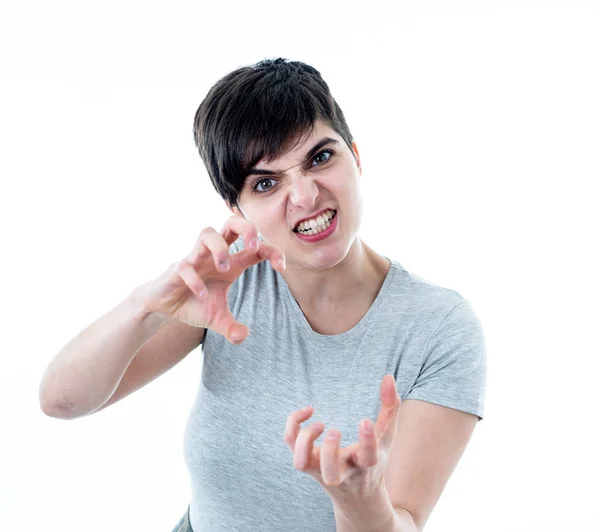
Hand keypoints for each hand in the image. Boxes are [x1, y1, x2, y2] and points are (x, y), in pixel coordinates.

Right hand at [137, 214, 284, 343]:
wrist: (162, 306)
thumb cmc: (194, 304)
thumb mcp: (217, 320)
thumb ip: (232, 328)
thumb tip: (243, 336)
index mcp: (231, 262)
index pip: (256, 246)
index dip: (272, 251)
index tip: (281, 267)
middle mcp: (214, 255)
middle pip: (232, 222)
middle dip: (246, 228)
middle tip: (253, 248)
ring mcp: (195, 259)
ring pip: (207, 233)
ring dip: (219, 248)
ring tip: (225, 268)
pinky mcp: (176, 269)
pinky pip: (185, 266)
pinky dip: (194, 279)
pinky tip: (202, 294)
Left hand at [284, 374, 400, 500]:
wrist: (356, 497)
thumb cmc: (372, 460)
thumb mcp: (386, 437)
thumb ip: (391, 407)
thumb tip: (388, 377)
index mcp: (365, 467)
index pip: (368, 459)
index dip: (367, 441)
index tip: (364, 421)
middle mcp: (341, 472)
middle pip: (330, 472)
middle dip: (329, 451)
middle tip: (335, 431)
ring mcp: (319, 469)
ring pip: (301, 463)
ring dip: (305, 441)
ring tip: (320, 425)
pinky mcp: (306, 461)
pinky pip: (290, 443)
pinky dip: (294, 425)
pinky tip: (308, 411)